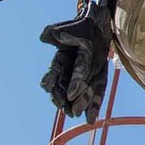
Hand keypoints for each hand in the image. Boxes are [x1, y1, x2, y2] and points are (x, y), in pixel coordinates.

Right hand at [38, 4, 112, 122]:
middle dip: (63, 98)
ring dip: (78, 104)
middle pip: (63, 88)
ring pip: (79, 93)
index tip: (47, 87)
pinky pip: (96, 94)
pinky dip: (94, 106)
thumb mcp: (72, 27)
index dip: (50, 80)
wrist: (100, 25)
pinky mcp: (98, 79)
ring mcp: (85, 77)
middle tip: (64, 108)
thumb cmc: (83, 26)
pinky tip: (91, 119)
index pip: (54, 72)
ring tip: (76, 114)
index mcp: (61, 59)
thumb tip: (45, 36)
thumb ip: (60, 33)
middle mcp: (70, 71)